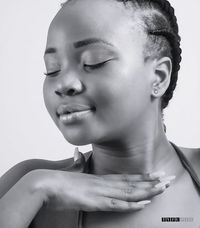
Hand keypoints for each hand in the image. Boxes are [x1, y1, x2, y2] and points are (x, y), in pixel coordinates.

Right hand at [35, 152, 174, 212]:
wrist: (46, 183)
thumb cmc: (60, 180)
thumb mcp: (74, 172)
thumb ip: (79, 165)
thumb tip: (78, 155)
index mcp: (101, 178)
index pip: (127, 177)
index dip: (143, 177)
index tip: (156, 175)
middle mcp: (105, 184)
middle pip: (133, 183)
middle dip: (152, 182)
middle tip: (169, 179)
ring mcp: (101, 193)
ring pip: (130, 192)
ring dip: (147, 191)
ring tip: (163, 188)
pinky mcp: (96, 202)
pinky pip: (118, 204)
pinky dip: (132, 204)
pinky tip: (143, 203)